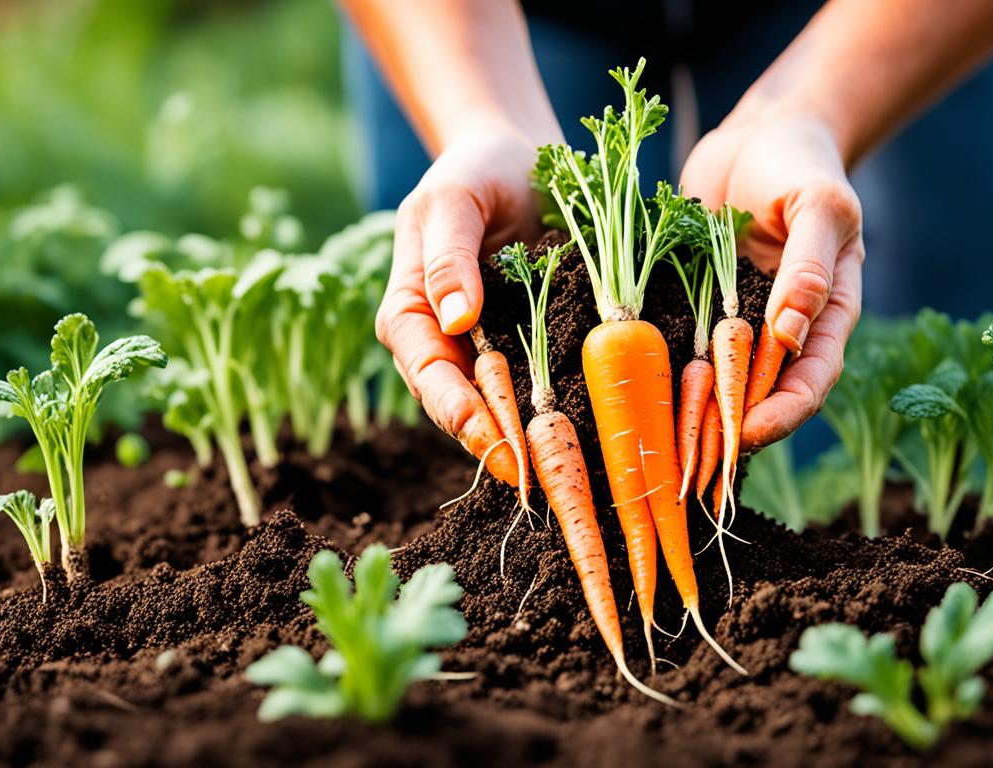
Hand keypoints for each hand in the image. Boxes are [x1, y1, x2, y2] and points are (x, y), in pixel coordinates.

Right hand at [376, 129, 542, 462]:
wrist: (516, 158)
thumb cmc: (477, 171)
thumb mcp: (456, 199)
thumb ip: (448, 255)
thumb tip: (455, 319)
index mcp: (409, 311)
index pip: (427, 373)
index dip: (459, 411)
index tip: (496, 439)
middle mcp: (440, 341)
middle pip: (459, 405)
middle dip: (494, 442)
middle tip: (534, 475)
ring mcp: (482, 349)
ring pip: (496, 407)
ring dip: (525, 440)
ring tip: (561, 472)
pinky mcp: (523, 346)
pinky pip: (533, 387)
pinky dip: (552, 412)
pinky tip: (583, 436)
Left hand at [681, 112, 863, 448]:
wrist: (759, 132)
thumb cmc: (800, 163)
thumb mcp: (817, 204)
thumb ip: (810, 264)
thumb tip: (792, 330)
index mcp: (826, 313)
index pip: (812, 380)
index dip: (784, 413)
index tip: (749, 433)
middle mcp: (783, 328)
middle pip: (761, 393)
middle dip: (729, 429)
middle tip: (693, 458)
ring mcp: (737, 319)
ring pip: (717, 378)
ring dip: (692, 410)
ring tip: (659, 442)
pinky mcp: (697, 304)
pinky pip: (680, 343)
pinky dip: (661, 367)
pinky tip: (630, 388)